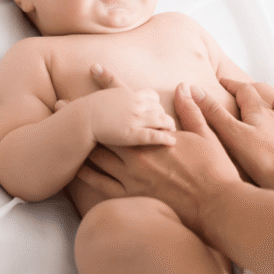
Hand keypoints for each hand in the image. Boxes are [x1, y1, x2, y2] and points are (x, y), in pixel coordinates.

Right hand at [57, 64, 175, 145]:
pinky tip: (172, 142)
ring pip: (161, 120)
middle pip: (159, 108)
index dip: (156, 104)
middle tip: (168, 125)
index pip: (152, 96)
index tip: (157, 111)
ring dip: (169, 126)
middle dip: (163, 116)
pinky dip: (165, 138)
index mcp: (130, 94)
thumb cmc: (89, 108)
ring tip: (172, 133)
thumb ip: (110, 86)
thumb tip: (99, 69)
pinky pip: (154, 135)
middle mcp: (136, 104)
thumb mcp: (105, 94)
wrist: (82, 119)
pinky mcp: (133, 134)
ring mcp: (136, 119)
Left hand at [77, 83, 241, 233]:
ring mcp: (131, 176)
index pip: (129, 102)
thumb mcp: (205, 135)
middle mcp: (137, 153)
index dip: (111, 84)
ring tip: (60, 133)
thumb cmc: (213, 169)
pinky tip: (73, 168)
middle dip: (83, 114)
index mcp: (153, 135)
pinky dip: (85, 175)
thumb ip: (192, 110)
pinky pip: (100, 184)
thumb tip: (184, 86)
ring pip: (97, 156)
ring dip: (78, 143)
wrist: (213, 204)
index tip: (95, 69)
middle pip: (102, 129)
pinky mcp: (130, 196)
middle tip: (61, 104)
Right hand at [192, 78, 273, 191]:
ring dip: (255, 113)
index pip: (244, 89)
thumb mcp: (233, 134)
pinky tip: (261, 142)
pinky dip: (265, 130)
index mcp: (259, 110)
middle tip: (232, 95)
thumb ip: (214, 113)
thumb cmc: (265, 159)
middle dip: (245, 95)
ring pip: (268, 115)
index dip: (231, 83)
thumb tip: (194, 89)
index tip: (221, 80)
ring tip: (244, 119)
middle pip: (259, 100)